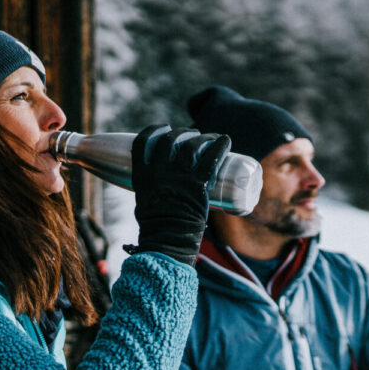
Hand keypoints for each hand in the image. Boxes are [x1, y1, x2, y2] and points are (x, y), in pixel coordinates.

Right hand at [130, 125, 230, 265]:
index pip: (143, 143)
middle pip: (170, 140)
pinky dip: (220, 145)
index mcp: (142, 175)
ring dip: (201, 137)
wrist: (168, 241)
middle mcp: (160, 171)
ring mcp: (180, 176)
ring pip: (191, 145)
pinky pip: (212, 158)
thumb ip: (151, 194)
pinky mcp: (199, 183)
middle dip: (180, 132)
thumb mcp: (144, 205)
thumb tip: (160, 193)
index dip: (153, 131)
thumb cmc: (156, 230)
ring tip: (208, 137)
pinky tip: (226, 140)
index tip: (162, 128)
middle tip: (190, 134)